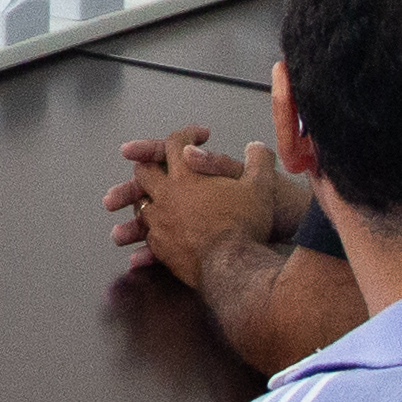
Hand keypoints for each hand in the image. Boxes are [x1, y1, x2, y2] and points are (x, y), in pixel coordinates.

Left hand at [104, 124, 286, 286]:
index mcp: (185, 176)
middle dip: (150, 166)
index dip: (186, 134)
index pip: (174, 143)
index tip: (198, 137)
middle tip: (165, 169)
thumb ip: (259, 162)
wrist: (232, 267)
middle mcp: (165, 196)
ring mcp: (159, 224)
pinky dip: (154, 236)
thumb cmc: (245, 223)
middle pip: (143, 172)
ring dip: (148, 204)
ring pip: (140, 207)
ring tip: (161, 207)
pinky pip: (148, 238)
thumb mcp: (260, 187)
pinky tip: (162, 241)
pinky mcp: (160, 249)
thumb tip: (256, 146)